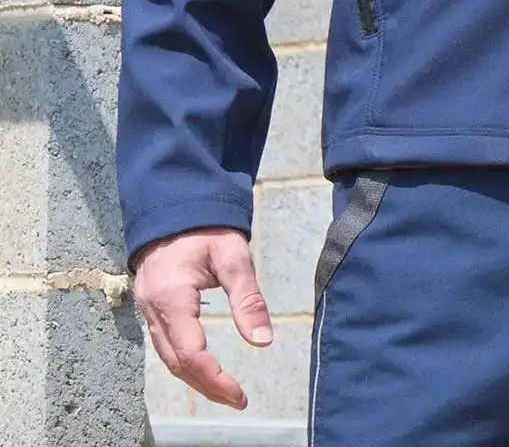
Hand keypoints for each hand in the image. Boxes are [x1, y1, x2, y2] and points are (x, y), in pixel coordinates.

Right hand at [133, 228, 272, 409]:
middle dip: (207, 386)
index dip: (214, 379)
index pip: (190, 353)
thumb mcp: (234, 256)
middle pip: (176, 363)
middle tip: (237, 398)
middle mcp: (153, 308)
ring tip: (225, 390)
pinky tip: (204, 368)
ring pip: (168, 357)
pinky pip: (164, 344)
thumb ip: (247, 299)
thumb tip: (263, 341)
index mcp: (172, 296)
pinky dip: (184, 362)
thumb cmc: (206, 228)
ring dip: (195, 378)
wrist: (176, 207)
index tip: (240, 395)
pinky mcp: (150, 307)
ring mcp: (147, 309)